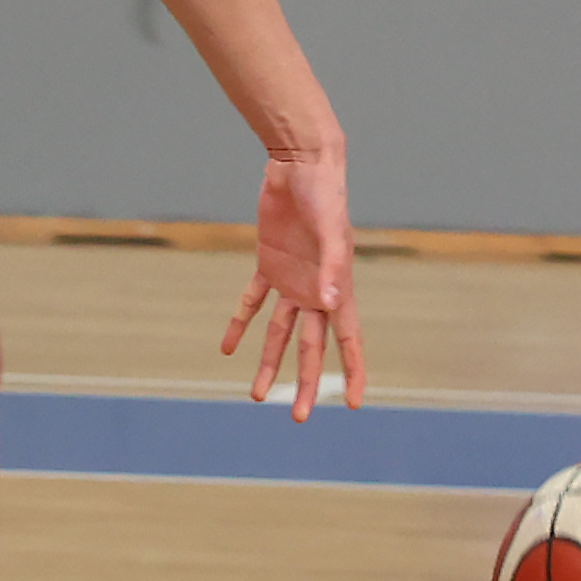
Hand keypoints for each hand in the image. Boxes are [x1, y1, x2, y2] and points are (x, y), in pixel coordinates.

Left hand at [221, 147, 365, 422]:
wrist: (300, 164)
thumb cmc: (325, 193)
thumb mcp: (331, 230)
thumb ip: (330, 267)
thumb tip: (328, 305)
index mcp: (338, 287)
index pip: (348, 340)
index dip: (352, 372)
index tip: (352, 404)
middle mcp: (316, 290)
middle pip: (311, 347)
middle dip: (305, 382)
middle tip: (297, 416)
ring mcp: (291, 280)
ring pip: (280, 332)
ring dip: (269, 361)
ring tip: (256, 394)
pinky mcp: (269, 264)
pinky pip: (252, 301)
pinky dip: (241, 323)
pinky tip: (227, 347)